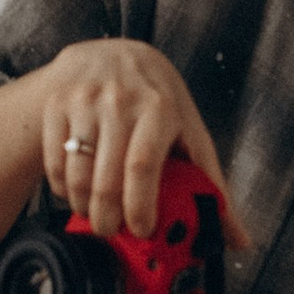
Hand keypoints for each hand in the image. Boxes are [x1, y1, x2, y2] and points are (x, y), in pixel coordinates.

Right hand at [33, 40, 247, 245]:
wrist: (113, 54)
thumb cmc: (158, 99)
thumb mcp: (190, 132)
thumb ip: (213, 185)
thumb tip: (238, 239)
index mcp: (159, 108)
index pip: (143, 167)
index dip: (140, 207)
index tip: (142, 231)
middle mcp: (119, 101)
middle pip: (107, 179)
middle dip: (108, 219)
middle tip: (114, 232)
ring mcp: (84, 101)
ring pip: (77, 175)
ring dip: (84, 208)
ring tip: (96, 214)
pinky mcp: (57, 105)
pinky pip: (55, 163)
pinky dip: (63, 189)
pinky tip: (77, 192)